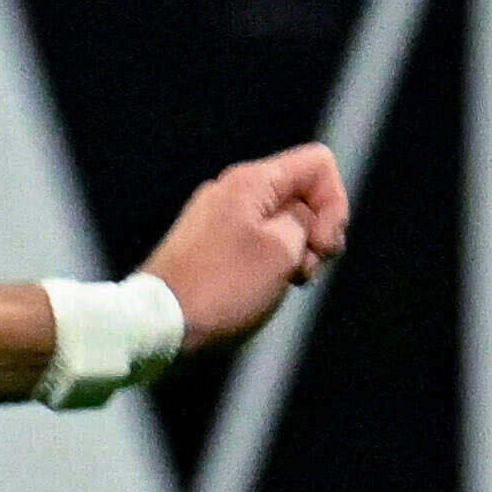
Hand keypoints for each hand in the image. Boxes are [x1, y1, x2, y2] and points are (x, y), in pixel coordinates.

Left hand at [145, 144, 348, 355]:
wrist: (156, 327)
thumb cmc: (222, 288)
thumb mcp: (283, 250)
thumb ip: (307, 220)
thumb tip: (304, 214)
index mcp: (250, 181)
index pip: (319, 164)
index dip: (335, 204)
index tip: (320, 244)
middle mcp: (230, 191)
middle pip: (301, 194)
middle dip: (317, 232)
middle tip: (304, 269)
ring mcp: (215, 219)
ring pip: (280, 223)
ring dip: (295, 254)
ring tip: (283, 284)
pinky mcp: (206, 247)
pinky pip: (255, 244)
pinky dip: (269, 265)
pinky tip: (262, 291)